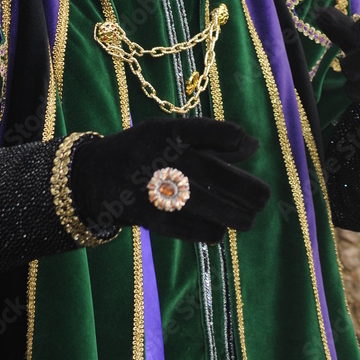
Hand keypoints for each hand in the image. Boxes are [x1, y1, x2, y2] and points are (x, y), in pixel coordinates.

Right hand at [70, 117, 270, 243]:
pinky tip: (218, 227)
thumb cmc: (146, 151)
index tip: (247, 143)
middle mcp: (162, 158)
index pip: (206, 129)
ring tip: (248, 218)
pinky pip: (197, 230)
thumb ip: (211, 140)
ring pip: (209, 207)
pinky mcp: (154, 219)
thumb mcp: (171, 134)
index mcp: (167, 131)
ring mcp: (157, 190)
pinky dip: (213, 230)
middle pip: (213, 173)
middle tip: (264, 197)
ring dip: (236, 215)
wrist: (95, 178)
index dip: (230, 136)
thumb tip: (254, 145)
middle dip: (247, 188)